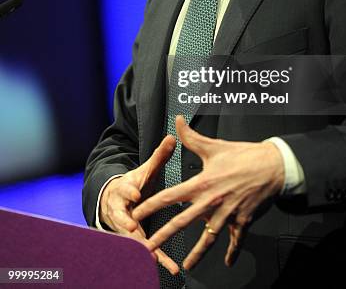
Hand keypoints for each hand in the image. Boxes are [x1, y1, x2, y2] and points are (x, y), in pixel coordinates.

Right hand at [99, 134, 179, 274]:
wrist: (113, 200)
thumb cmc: (133, 184)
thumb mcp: (145, 170)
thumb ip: (159, 156)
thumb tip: (172, 137)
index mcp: (124, 190)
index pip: (124, 190)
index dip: (129, 193)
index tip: (136, 195)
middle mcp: (121, 210)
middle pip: (121, 217)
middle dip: (126, 224)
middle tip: (132, 229)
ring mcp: (124, 226)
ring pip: (129, 238)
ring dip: (140, 247)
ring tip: (151, 256)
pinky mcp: (132, 239)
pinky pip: (142, 250)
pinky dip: (155, 257)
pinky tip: (168, 267)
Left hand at [132, 116, 283, 269]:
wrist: (273, 166)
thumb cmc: (243, 155)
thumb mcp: (214, 146)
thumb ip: (191, 137)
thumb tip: (177, 120)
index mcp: (202, 183)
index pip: (169, 196)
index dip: (151, 206)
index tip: (136, 214)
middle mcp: (211, 201)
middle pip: (182, 223)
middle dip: (162, 237)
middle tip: (146, 249)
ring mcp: (227, 214)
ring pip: (208, 238)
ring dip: (196, 253)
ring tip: (186, 266)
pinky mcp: (243, 221)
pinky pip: (236, 241)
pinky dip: (232, 253)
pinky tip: (228, 263)